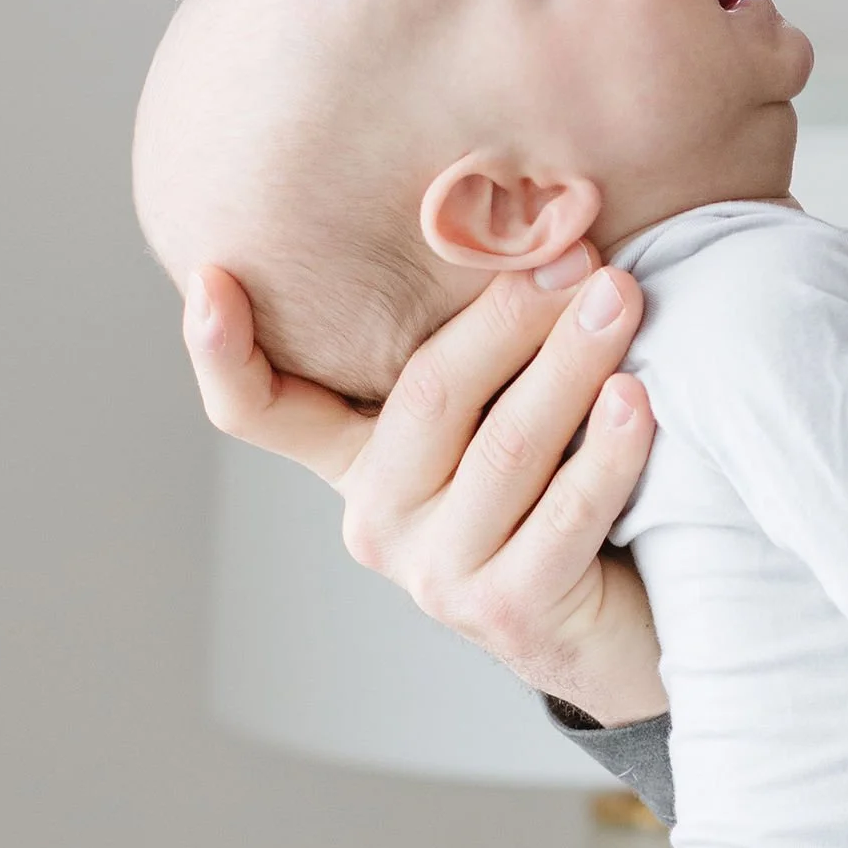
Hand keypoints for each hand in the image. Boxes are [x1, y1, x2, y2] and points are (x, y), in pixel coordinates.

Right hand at [180, 250, 667, 724]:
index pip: (261, 410)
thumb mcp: (503, 410)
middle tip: (575, 249)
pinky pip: (564, 514)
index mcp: (359, 460)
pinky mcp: (507, 612)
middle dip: (506, 311)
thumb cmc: (566, 492)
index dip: (222, 351)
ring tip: (619, 297)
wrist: (626, 627)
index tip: (210, 278)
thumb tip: (529, 219)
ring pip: (507, 444)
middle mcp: (378, 518)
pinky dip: (605, 450)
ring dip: (571, 362)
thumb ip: (483, 345)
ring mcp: (436, 574)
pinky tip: (636, 397)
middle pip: (427, 394)